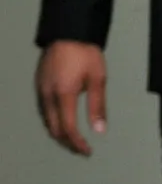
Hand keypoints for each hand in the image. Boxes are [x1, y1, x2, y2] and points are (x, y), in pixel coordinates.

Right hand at [34, 41, 107, 156]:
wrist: (68, 32)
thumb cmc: (86, 54)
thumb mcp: (98, 79)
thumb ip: (98, 106)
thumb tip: (100, 131)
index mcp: (63, 95)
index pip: (67, 128)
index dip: (77, 143)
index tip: (88, 151)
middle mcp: (47, 95)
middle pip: (53, 128)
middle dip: (67, 142)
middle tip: (82, 149)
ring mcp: (40, 90)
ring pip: (46, 121)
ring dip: (59, 133)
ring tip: (75, 139)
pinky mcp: (39, 85)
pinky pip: (44, 111)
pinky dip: (54, 122)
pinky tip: (64, 122)